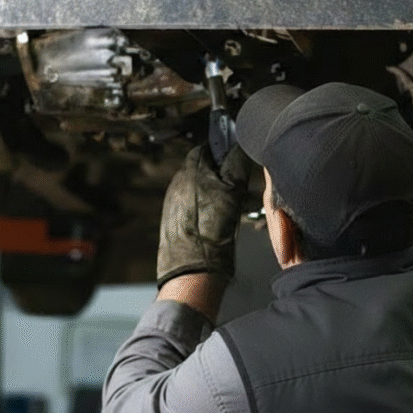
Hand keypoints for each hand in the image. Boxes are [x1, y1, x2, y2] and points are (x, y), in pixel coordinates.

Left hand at [157, 144, 252, 287]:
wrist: (193, 267)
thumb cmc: (213, 230)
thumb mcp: (234, 191)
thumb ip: (237, 164)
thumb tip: (242, 146)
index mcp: (190, 169)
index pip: (207, 146)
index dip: (223, 150)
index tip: (237, 158)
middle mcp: (177, 181)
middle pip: (200, 166)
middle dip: (217, 171)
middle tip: (234, 183)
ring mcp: (172, 200)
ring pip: (195, 185)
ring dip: (209, 188)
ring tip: (225, 205)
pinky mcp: (171, 218)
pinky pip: (189, 203)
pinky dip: (202, 205)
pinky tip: (213, 219)